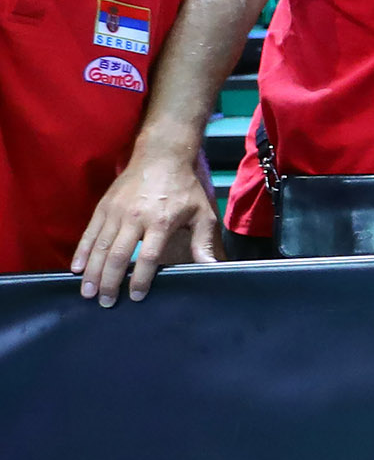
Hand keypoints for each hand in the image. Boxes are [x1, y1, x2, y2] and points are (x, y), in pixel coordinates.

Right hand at [71, 143, 215, 304]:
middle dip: (110, 281)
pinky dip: (81, 251)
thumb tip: (212, 267)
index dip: (141, 278)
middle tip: (106, 302)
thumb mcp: (202, 213)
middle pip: (119, 255)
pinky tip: (75, 268)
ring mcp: (116, 212)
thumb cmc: (184, 189)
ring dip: (92, 272)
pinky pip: (90, 233)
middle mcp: (136, 217)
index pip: (149, 256)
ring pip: (101, 246)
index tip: (136, 296)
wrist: (161, 157)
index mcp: (162, 221)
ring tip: (88, 293)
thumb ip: (203, 242)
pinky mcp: (103, 207)